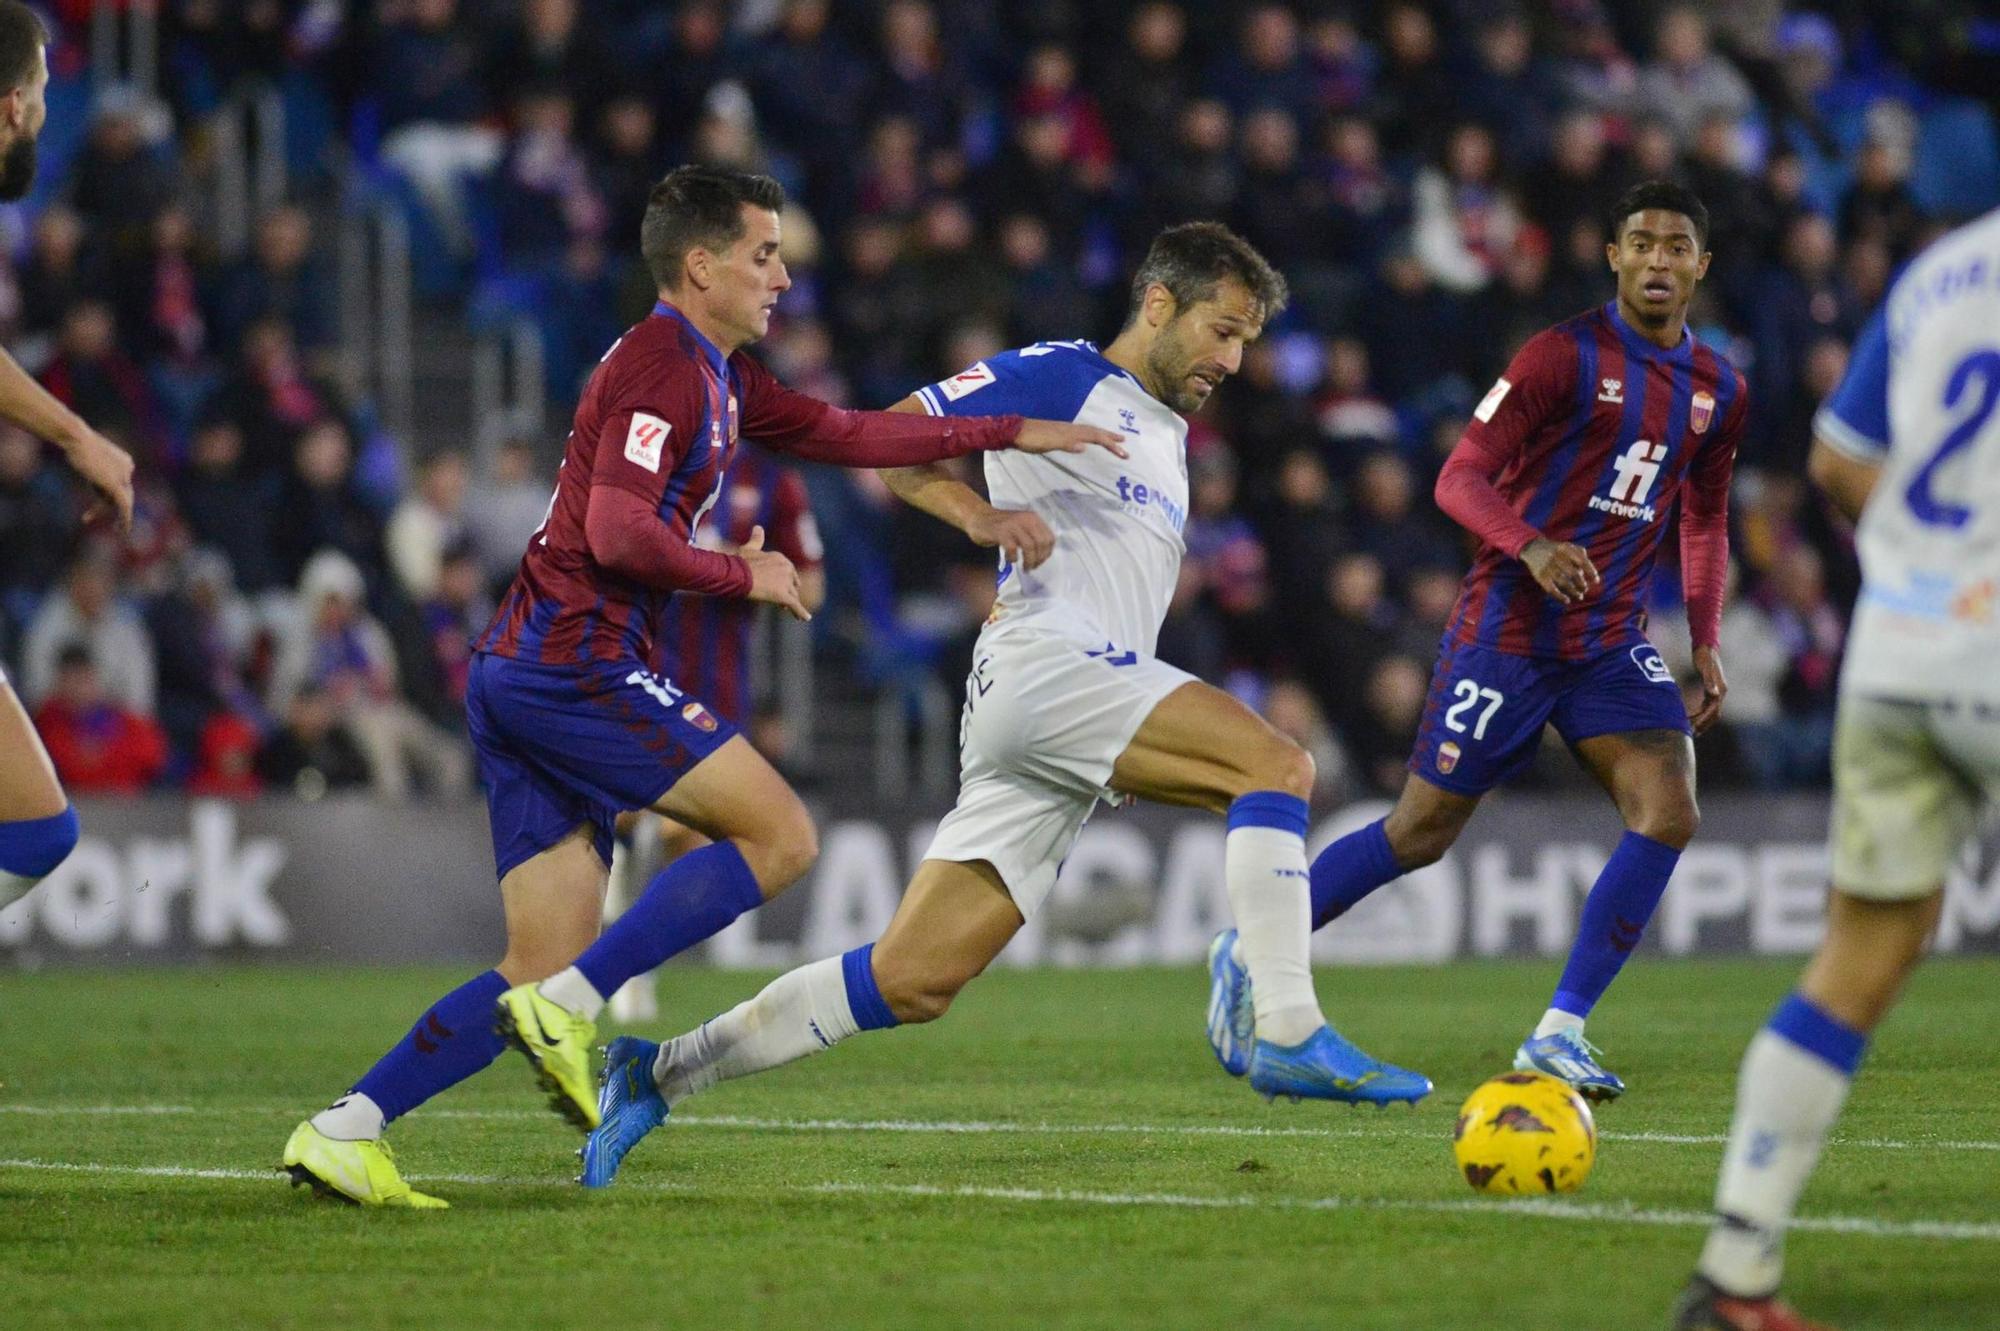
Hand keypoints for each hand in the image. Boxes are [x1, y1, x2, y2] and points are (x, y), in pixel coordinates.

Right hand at [64, 426, 134, 532]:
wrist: (76, 438)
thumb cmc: (76, 444)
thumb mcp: (90, 460)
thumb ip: (97, 474)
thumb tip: (96, 485)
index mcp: (125, 462)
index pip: (119, 485)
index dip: (104, 498)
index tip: (92, 508)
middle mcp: (128, 469)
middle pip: (124, 494)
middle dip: (119, 510)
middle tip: (118, 527)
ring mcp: (124, 476)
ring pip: (125, 502)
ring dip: (124, 519)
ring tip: (120, 531)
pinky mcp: (116, 484)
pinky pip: (124, 505)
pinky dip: (124, 518)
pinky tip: (123, 528)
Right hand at [740, 524, 809, 620]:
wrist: (737, 573)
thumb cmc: (740, 562)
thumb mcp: (749, 549)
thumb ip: (756, 539)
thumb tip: (758, 527)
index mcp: (780, 558)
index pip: (787, 571)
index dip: (784, 580)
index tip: (781, 586)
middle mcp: (786, 568)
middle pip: (791, 583)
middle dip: (789, 591)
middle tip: (785, 601)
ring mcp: (786, 582)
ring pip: (792, 595)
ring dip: (791, 603)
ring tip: (789, 611)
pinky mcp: (784, 595)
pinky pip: (795, 606)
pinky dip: (801, 612)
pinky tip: (806, 618)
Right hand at [965, 506, 1055, 569]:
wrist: (978, 516)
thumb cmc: (1001, 525)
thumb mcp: (1021, 527)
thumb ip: (1032, 536)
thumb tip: (1042, 555)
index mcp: (1033, 518)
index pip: (1050, 538)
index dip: (1047, 553)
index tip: (1040, 561)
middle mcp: (1025, 519)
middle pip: (1041, 543)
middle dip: (1039, 559)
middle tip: (1032, 567)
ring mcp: (1013, 525)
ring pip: (1029, 546)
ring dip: (1029, 561)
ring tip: (1024, 568)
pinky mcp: (1000, 532)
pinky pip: (1012, 548)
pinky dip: (1013, 557)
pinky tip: (1010, 559)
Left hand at [1013, 418, 1128, 458]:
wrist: (1015, 431)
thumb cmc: (1031, 438)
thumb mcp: (1048, 442)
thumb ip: (1066, 444)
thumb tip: (1085, 446)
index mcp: (1071, 431)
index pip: (1095, 436)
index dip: (1110, 443)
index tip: (1124, 452)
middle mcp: (1070, 428)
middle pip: (1095, 432)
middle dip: (1110, 439)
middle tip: (1125, 445)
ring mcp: (1065, 430)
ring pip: (1089, 431)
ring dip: (1102, 436)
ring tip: (1112, 440)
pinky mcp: (1059, 433)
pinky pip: (1081, 433)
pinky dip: (1090, 437)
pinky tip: (1089, 440)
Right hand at [1520, 537, 1598, 605]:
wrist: (1532, 548)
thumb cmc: (1555, 549)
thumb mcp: (1567, 545)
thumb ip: (1580, 553)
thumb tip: (1589, 570)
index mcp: (1565, 548)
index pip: (1582, 561)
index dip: (1591, 571)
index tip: (1596, 581)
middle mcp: (1556, 557)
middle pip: (1573, 573)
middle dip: (1581, 583)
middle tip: (1585, 589)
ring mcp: (1547, 567)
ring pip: (1564, 582)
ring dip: (1573, 591)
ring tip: (1579, 596)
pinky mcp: (1540, 576)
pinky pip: (1551, 589)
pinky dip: (1559, 596)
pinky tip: (1567, 601)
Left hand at [1688, 644, 1727, 734]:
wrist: (1705, 645)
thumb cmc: (1704, 656)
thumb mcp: (1705, 668)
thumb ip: (1709, 682)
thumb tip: (1715, 695)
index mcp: (1720, 690)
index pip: (1713, 711)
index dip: (1703, 721)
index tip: (1693, 729)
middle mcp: (1721, 692)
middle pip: (1714, 714)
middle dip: (1703, 725)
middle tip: (1690, 734)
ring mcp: (1717, 691)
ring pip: (1710, 711)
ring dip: (1701, 721)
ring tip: (1689, 730)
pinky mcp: (1711, 689)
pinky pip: (1706, 705)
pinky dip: (1699, 713)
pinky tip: (1690, 717)